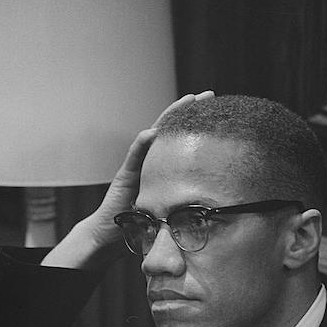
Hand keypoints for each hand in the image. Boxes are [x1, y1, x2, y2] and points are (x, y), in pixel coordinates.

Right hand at [42, 91, 214, 268]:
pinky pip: (134, 155)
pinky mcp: (124, 174)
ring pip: (153, 134)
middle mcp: (149, 159)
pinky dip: (142, 142)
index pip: (180, 138)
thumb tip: (214, 200)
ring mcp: (136, 164)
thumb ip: (185, 197)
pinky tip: (153, 131)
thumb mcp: (170, 205)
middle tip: (208, 95)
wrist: (111, 231)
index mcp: (161, 165)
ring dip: (168, 117)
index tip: (215, 110)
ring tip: (186, 102)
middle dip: (188, 110)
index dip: (196, 124)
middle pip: (170, 128)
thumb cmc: (141, 221)